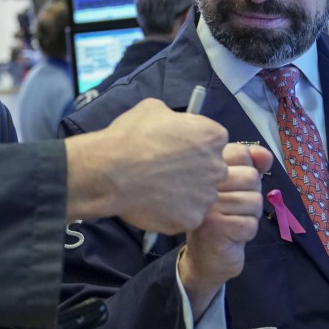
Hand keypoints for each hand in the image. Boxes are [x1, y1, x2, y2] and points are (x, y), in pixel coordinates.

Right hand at [66, 98, 228, 232]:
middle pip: (211, 169)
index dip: (194, 145)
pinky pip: (186, 216)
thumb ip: (174, 118)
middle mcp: (217, 166)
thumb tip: (173, 125)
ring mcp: (206, 196)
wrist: (111, 171)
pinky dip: (173, 213)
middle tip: (166, 171)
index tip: (177, 149)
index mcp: (212, 136)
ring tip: (157, 190)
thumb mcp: (153, 108)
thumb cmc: (131, 136)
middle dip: (193, 170)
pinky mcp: (192, 219)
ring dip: (184, 193)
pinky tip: (154, 205)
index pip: (213, 141)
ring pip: (200, 195)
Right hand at [178, 143, 271, 317]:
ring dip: (250, 216)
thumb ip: (251, 166)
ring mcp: (205, 205)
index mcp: (205, 168)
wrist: (205, 258)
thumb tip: (265, 155)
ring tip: (232, 222)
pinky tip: (232, 236)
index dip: (248, 170)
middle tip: (234, 209)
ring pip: (253, 201)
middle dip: (252, 196)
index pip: (241, 153)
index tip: (235, 186)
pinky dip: (247, 232)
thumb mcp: (238, 188)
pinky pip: (249, 224)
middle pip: (251, 177)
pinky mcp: (213, 228)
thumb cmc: (223, 219)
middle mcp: (201, 183)